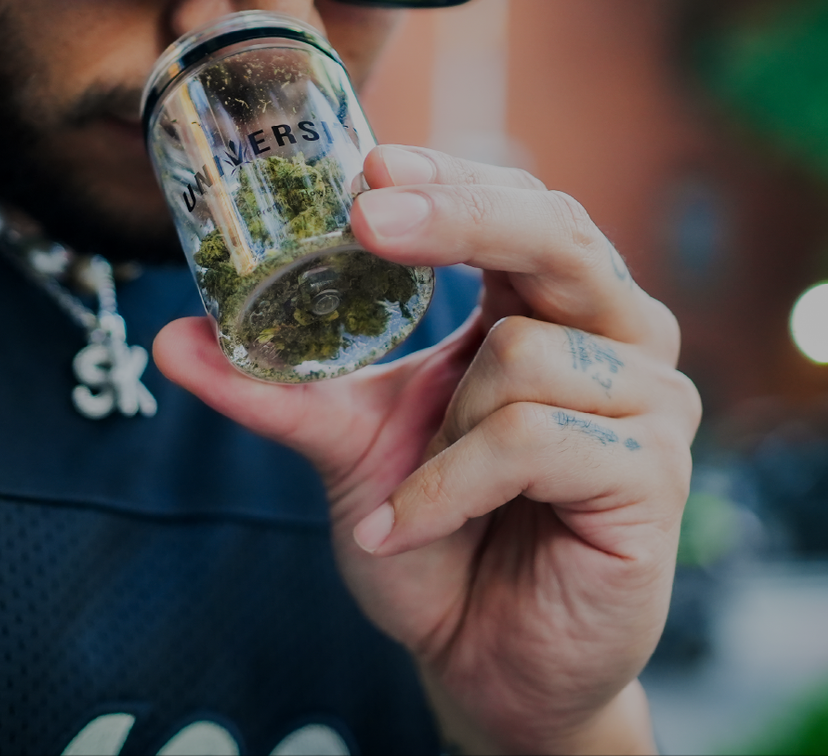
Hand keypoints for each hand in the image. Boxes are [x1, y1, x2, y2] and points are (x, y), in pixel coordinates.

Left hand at [154, 145, 698, 754]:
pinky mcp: (653, 477)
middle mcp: (618, 338)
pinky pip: (533, 440)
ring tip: (416, 491)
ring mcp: (649, 405)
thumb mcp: (349, 446)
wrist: (483, 661)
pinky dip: (451, 487)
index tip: (370, 167)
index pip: (522, 207)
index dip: (454, 176)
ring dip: (443, 428)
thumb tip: (174, 340)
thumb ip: (277, 389)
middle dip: (460, 217)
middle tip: (367, 217)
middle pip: (557, 235)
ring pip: (526, 354)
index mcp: (556, 308)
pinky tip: (414, 525)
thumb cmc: (437, 538)